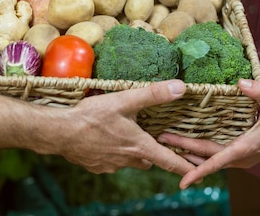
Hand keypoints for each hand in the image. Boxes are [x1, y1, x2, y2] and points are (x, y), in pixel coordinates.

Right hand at [56, 79, 196, 175]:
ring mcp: (111, 165)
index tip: (200, 171)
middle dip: (153, 151)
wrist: (59, 132)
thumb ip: (153, 94)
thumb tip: (181, 88)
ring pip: (129, 160)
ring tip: (124, 133)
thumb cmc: (91, 116)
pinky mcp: (96, 166)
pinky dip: (112, 152)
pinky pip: (111, 161)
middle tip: (153, 138)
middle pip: (149, 160)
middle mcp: (128, 160)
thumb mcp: (124, 100)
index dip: (187, 167)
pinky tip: (103, 138)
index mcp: (139, 146)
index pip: (170, 161)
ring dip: (131, 150)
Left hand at [158, 79, 259, 188]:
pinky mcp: (242, 153)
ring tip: (168, 144)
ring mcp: (241, 157)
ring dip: (190, 153)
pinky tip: (189, 145)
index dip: (198, 171)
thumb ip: (259, 91)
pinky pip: (217, 155)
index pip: (216, 162)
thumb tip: (241, 83)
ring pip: (210, 158)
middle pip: (206, 157)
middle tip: (160, 141)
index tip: (182, 181)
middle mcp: (240, 157)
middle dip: (183, 151)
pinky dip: (202, 152)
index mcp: (245, 148)